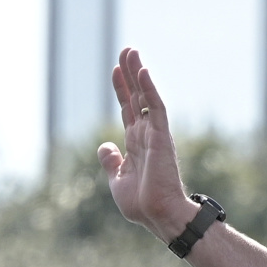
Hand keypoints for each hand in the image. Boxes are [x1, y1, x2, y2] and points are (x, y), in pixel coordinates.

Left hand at [98, 48, 196, 242]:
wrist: (159, 216)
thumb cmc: (142, 205)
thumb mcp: (117, 180)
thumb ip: (110, 161)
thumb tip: (104, 146)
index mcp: (135, 144)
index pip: (128, 109)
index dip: (121, 89)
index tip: (115, 70)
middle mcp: (146, 134)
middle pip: (136, 97)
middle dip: (130, 73)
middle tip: (126, 50)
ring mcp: (154, 134)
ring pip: (146, 96)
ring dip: (138, 74)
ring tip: (131, 51)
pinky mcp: (162, 137)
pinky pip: (156, 108)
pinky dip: (150, 89)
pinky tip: (143, 71)